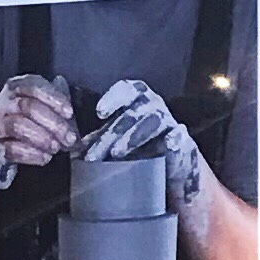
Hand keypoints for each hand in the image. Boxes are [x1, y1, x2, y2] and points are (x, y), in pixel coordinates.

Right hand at [0, 73, 74, 190]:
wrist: (18, 148)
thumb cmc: (37, 125)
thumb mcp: (50, 109)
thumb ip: (59, 103)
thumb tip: (69, 102)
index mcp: (18, 88)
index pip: (34, 86)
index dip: (53, 99)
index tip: (69, 112)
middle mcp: (5, 103)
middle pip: (29, 107)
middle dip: (54, 123)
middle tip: (69, 138)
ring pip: (18, 125)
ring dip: (42, 138)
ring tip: (56, 147)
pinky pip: (11, 148)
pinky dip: (31, 154)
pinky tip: (44, 157)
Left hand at [83, 77, 206, 206]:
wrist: (171, 170)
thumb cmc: (140, 149)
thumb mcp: (116, 142)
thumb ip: (98, 141)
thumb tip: (74, 150)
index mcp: (138, 101)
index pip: (127, 89)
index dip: (114, 98)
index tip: (100, 113)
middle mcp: (154, 107)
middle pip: (133, 113)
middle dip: (113, 133)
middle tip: (98, 153)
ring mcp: (170, 123)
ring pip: (154, 121)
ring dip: (134, 136)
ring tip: (117, 152)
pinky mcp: (185, 141)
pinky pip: (181, 137)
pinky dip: (174, 139)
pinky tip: (167, 145)